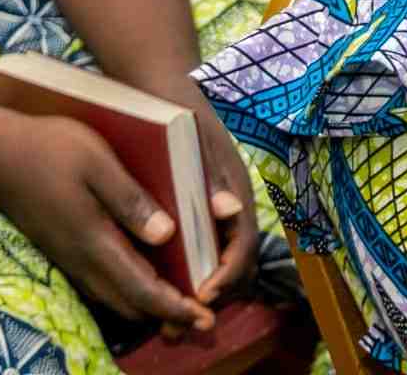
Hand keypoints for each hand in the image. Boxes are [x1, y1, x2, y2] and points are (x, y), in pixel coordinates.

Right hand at [0, 107, 217, 334]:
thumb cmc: (49, 149)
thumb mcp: (97, 162)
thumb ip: (130, 200)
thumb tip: (166, 234)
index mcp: (94, 241)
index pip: (142, 290)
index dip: (175, 308)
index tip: (205, 318)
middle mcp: (81, 259)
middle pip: (131, 304)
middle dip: (167, 313)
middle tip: (202, 314)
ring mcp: (69, 258)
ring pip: (115, 297)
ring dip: (148, 304)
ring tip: (181, 298)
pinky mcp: (62, 250)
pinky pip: (102, 283)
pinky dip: (130, 290)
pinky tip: (146, 272)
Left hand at [184, 98, 258, 312]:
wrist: (161, 87)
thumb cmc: (177, 114)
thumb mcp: (194, 142)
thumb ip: (212, 176)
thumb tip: (230, 211)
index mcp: (236, 189)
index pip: (245, 243)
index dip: (228, 274)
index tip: (203, 295)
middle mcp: (231, 203)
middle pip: (237, 261)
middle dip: (216, 294)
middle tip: (183, 318)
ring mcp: (217, 208)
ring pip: (221, 260)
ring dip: (203, 289)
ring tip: (173, 313)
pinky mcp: (199, 210)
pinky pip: (204, 250)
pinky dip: (190, 274)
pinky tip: (165, 284)